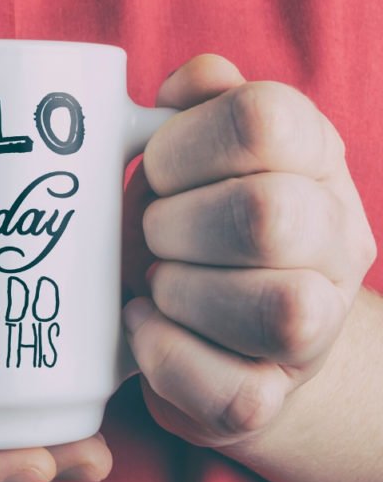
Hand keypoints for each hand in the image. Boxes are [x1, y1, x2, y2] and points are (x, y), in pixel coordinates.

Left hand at [122, 55, 375, 447]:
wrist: (219, 326)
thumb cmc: (191, 226)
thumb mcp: (192, 155)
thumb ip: (196, 106)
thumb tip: (188, 84)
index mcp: (312, 160)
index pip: (262, 120)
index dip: (182, 144)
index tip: (155, 168)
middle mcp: (335, 241)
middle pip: (266, 216)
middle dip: (173, 225)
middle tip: (152, 233)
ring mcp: (315, 330)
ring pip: (276, 310)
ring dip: (179, 292)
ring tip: (158, 282)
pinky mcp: (271, 397)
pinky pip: (232, 393)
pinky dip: (165, 354)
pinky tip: (146, 325)